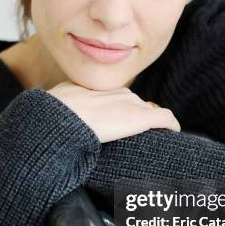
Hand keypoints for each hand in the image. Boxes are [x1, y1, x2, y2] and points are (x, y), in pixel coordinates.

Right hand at [46, 81, 180, 142]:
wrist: (62, 119)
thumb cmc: (54, 114)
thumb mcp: (57, 102)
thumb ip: (64, 104)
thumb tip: (50, 111)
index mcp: (100, 89)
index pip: (118, 98)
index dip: (120, 111)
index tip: (119, 122)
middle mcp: (119, 93)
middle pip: (135, 104)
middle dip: (136, 117)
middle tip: (135, 135)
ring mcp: (132, 104)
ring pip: (149, 111)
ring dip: (151, 123)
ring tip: (155, 137)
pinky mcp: (142, 118)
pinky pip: (165, 118)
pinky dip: (171, 124)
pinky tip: (174, 132)